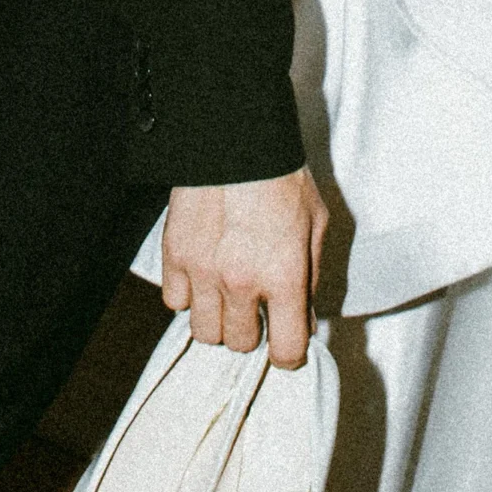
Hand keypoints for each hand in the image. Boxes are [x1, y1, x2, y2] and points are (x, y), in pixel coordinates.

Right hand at [161, 168, 327, 368]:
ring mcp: (204, 271)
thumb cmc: (282, 177)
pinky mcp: (175, 255)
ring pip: (204, 332)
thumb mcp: (316, 224)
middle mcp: (242, 282)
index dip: (289, 353)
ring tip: (226, 295)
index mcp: (284, 277)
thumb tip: (306, 318)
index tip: (286, 342)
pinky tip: (202, 276)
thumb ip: (312, 277)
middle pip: (241, 344)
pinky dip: (188, 295)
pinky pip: (175, 302)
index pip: (287, 351)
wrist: (236, 138)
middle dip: (252, 331)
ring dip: (218, 319)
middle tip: (255, 307)